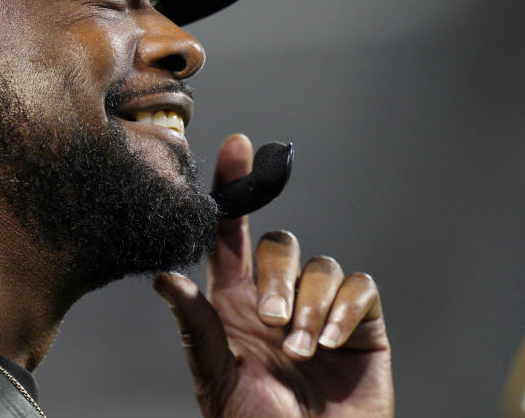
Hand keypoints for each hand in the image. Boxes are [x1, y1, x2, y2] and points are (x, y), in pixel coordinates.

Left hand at [154, 134, 392, 416]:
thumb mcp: (216, 376)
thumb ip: (196, 326)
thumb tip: (164, 277)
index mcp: (235, 303)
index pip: (231, 234)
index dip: (234, 190)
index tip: (237, 148)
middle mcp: (277, 298)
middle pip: (280, 244)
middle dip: (275, 278)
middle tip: (270, 322)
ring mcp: (320, 310)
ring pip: (320, 265)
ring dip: (309, 305)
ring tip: (300, 350)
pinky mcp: (360, 325)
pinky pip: (359, 289)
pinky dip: (344, 309)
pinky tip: (330, 341)